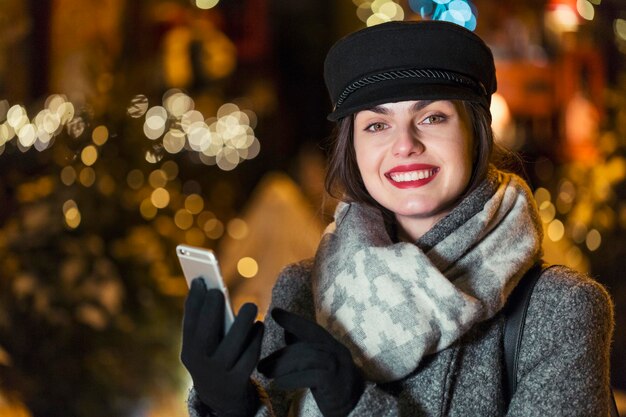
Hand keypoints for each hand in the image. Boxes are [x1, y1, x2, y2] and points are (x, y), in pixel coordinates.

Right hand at [181, 278, 263, 416]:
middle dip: (210, 310)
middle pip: (205, 334)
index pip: (189, 324)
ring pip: (232, 345)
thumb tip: (209, 287)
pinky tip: (259, 326)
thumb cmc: (213, 357)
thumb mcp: (204, 345)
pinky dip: (255, 339)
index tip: (200, 281)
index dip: (193, 301)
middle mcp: (201, 363)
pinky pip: (249, 356)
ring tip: (250, 306)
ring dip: (242, 323)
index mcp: (189, 352)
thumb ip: (205, 322)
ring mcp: (220, 373)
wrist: (221, 396)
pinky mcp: (238, 379)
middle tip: (218, 291)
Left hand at [257, 308, 363, 416]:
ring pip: (306, 359)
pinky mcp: (334, 382)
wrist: (355, 407)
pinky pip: (310, 376)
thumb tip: (286, 331)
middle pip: (305, 346)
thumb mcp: (318, 365)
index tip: (275, 312)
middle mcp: (338, 352)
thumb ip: (305, 349)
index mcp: (333, 345)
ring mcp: (338, 366)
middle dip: (280, 353)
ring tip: (266, 373)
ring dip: (282, 366)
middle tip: (261, 364)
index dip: (293, 320)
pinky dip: (292, 379)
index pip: (311, 329)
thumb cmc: (332, 386)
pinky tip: (279, 384)